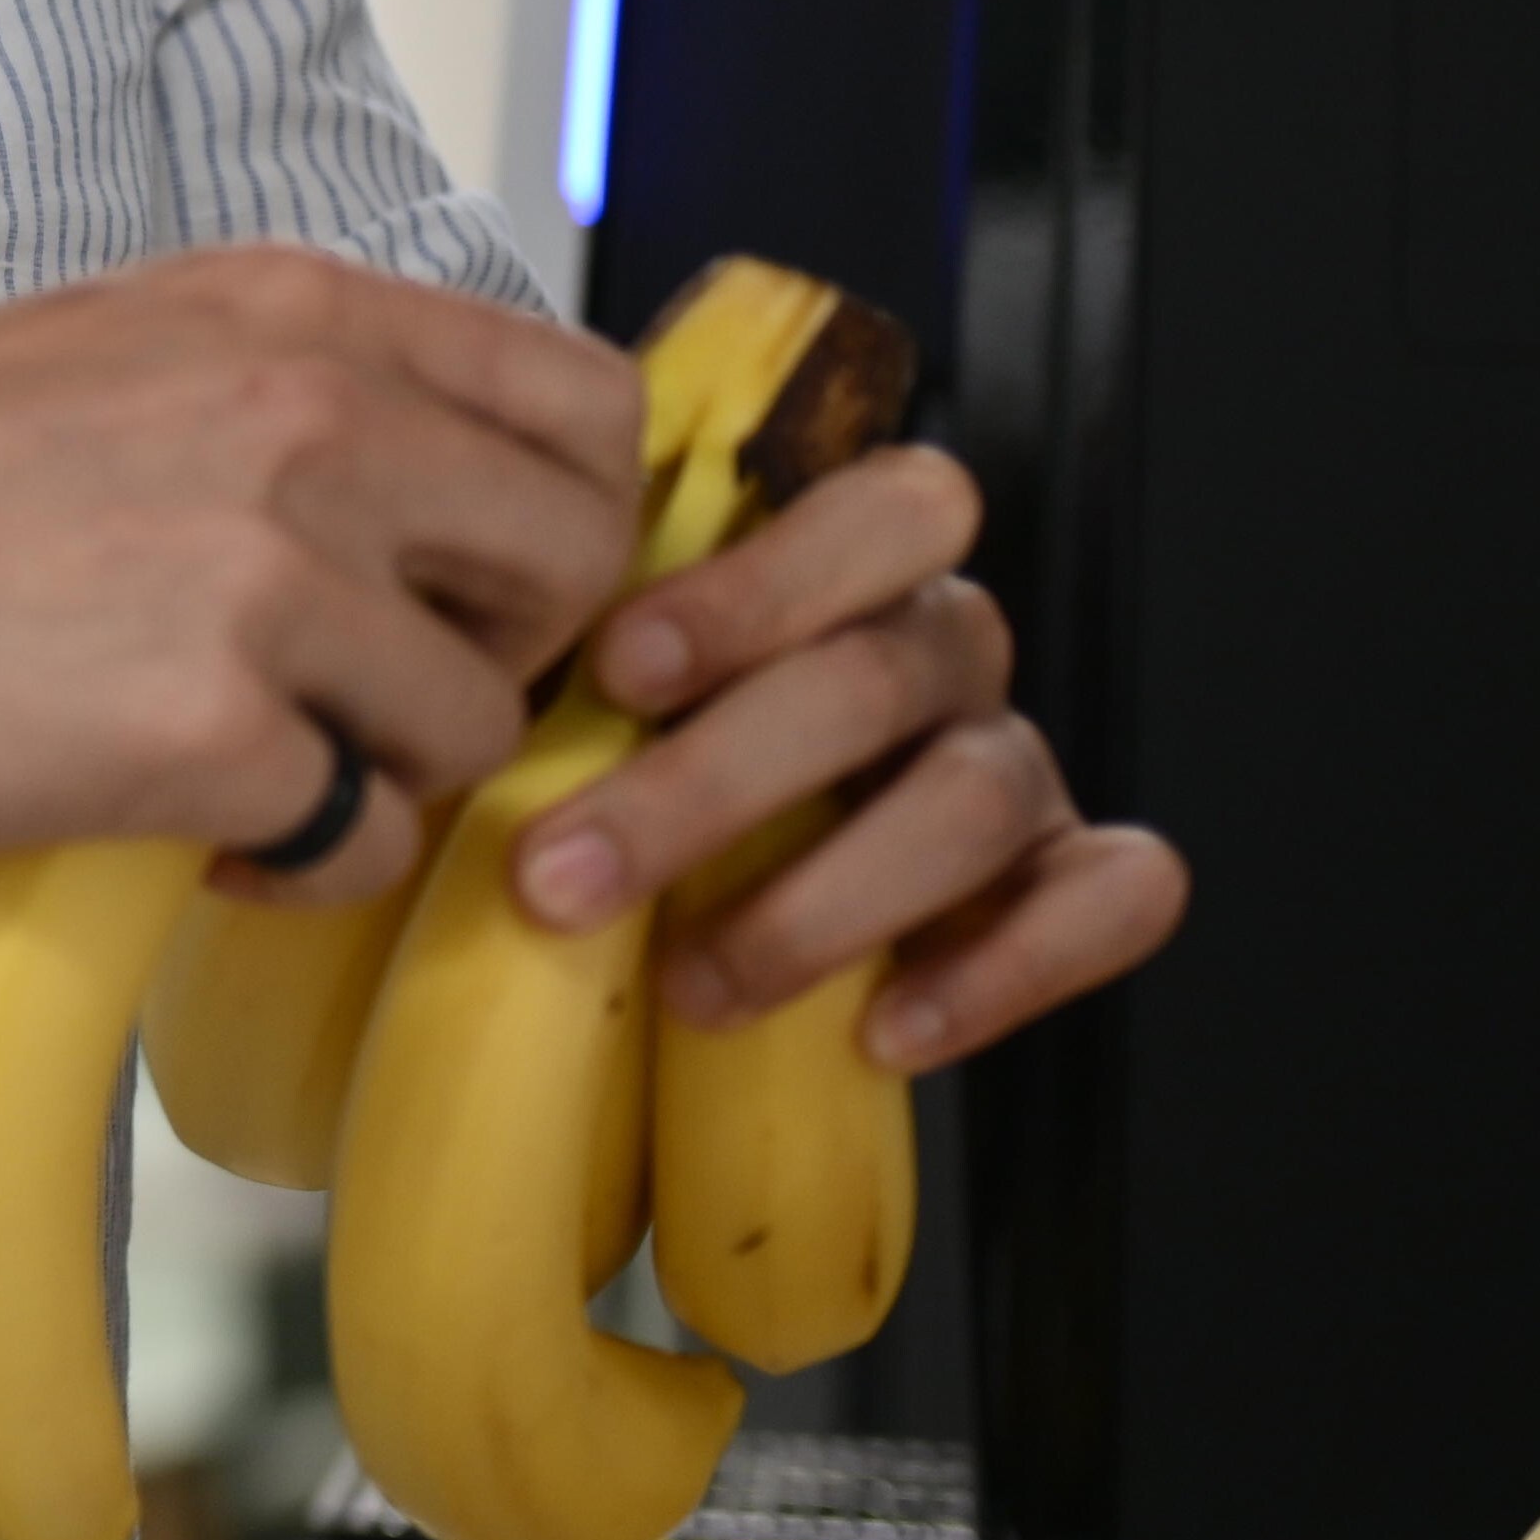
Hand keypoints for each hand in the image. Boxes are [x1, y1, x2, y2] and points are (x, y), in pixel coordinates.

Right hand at [0, 243, 644, 901]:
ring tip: (260, 765)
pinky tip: (200, 833)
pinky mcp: (217, 733)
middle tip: (389, 693)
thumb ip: (300, 375)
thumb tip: (452, 461)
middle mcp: (314, 422)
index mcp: (299, 316)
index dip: (573, 513)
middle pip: (573, 569)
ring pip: (475, 723)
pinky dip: (301, 864)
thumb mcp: (130, 336)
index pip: (584, 404)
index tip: (497, 581)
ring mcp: (271, 577)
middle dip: (507, 653)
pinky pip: (365, 839)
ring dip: (388, 769)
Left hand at [500, 440, 1187, 1069]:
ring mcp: (1016, 756)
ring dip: (819, 901)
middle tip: (565, 876)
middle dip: (710, 782)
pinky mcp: (1077, 874)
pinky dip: (1003, 971)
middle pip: (876, 674)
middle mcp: (945, 643)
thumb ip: (553, 655)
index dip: (753, 588)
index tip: (616, 673)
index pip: (875, 508)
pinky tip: (883, 1031)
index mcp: (848, 560)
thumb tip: (428, 693)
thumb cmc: (643, 747)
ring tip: (690, 985)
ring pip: (972, 795)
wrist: (715, 880)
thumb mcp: (589, 684)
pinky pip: (1111, 899)